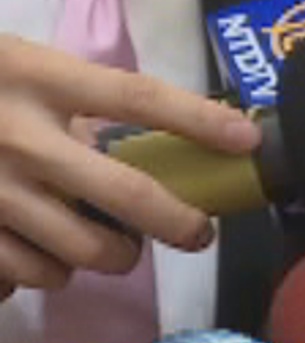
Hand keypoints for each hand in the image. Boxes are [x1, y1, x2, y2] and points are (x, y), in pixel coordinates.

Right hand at [0, 36, 258, 297]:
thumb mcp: (20, 66)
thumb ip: (76, 98)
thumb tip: (159, 136)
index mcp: (37, 79)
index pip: (135, 97)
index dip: (197, 120)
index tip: (244, 140)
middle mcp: (17, 136)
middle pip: (124, 196)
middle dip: (177, 224)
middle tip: (196, 231)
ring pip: (82, 252)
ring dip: (110, 256)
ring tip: (110, 244)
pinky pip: (28, 275)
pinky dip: (46, 272)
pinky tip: (41, 251)